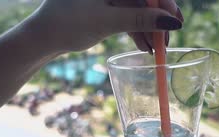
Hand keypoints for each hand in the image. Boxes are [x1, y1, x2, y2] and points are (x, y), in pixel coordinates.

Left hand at [28, 0, 182, 52]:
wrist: (42, 36)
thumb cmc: (69, 24)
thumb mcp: (106, 22)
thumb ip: (140, 20)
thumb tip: (172, 22)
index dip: (164, 3)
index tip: (176, 22)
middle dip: (156, 19)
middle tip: (167, 40)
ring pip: (135, 8)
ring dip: (146, 28)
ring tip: (155, 49)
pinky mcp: (102, 5)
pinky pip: (125, 14)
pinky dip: (134, 29)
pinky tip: (143, 45)